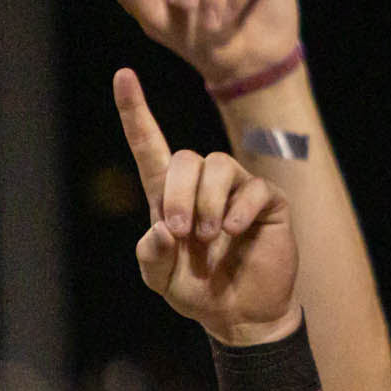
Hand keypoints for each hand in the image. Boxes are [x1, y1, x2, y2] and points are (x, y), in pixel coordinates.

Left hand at [114, 68, 299, 345]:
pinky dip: (239, 209)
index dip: (135, 111)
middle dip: (179, 193)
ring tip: (210, 236)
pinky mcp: (267, 201)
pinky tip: (233, 230)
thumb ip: (151, 256)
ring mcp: (237, 190)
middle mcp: (202, 185)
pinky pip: (252, 188)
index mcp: (168, 196)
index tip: (123, 76)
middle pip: (186, 158)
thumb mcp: (160, 280)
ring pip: (218, 166)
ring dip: (208, 202)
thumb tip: (163, 227)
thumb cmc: (197, 290)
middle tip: (183, 232)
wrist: (241, 314)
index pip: (150, 145)